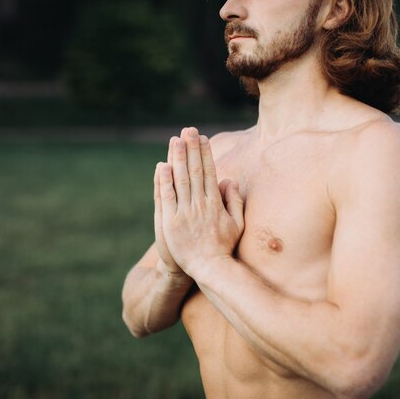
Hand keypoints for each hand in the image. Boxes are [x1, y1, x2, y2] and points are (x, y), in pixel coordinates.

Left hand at [158, 127, 243, 275]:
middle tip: (188, 130)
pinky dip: (164, 181)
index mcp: (215, 203)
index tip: (201, 138)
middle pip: (194, 171)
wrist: (209, 268)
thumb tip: (229, 180)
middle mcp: (200, 205)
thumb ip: (235, 202)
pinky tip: (162, 166)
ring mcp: (185, 213)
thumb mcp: (237, 224)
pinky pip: (167, 198)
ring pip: (180, 180)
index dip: (205, 154)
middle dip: (191, 149)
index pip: (209, 172)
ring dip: (177, 158)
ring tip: (175, 140)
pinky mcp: (171, 222)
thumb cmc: (224, 247)